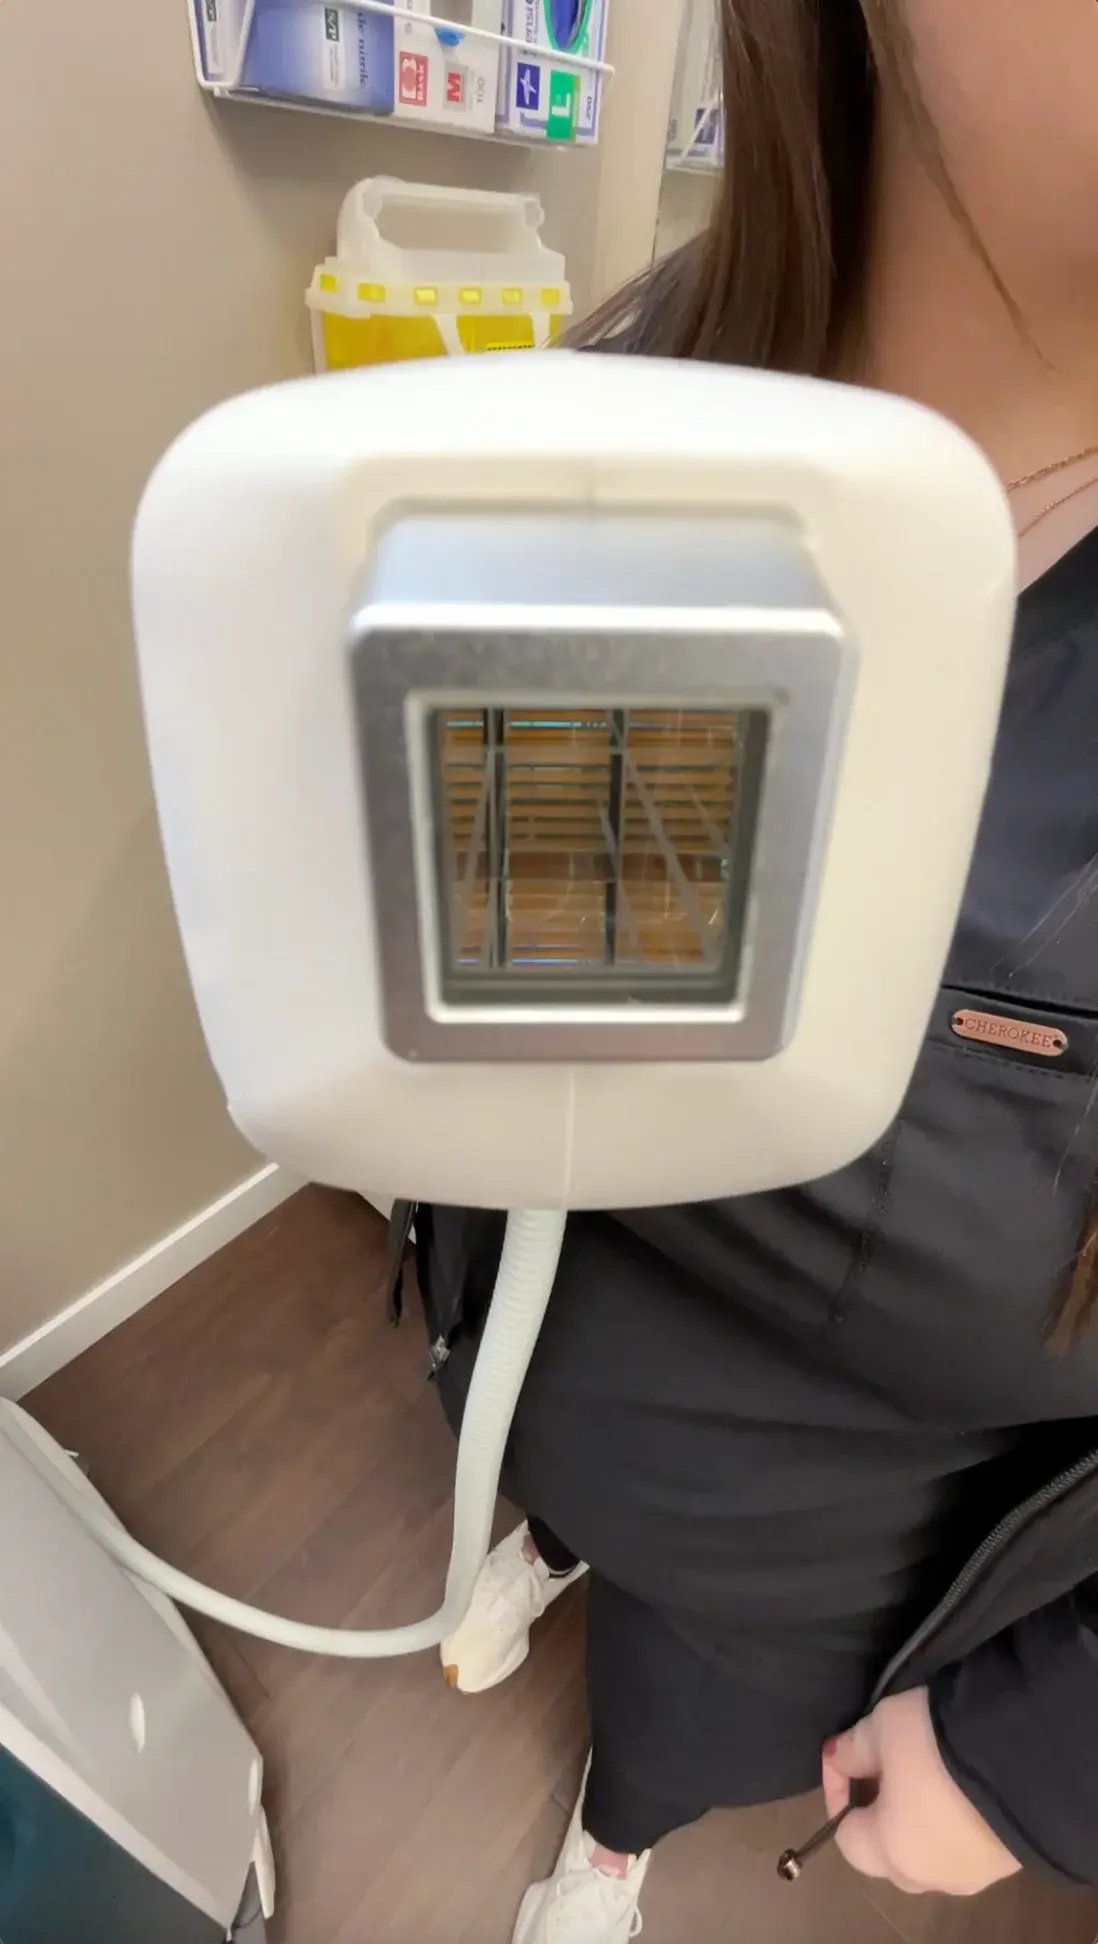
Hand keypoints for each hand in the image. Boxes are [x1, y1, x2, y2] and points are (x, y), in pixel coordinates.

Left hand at [821, 1688, 1022, 1896]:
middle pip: (887, 1851)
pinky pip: (964, 1847)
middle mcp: (928, 1876)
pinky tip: (961, 1786)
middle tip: (885, 1764)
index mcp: (890, 1853)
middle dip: (879, 1810)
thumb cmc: (935, 1746)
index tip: (846, 1753)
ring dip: (917, 1818)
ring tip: (925, 1772)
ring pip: (928, 1852)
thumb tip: (838, 1757)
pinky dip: (954, 1823)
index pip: (845, 1835)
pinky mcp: (1006, 1863)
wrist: (1022, 1757)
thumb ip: (852, 1748)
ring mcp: (971, 1875)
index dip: (838, 1790)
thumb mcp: (882, 1728)